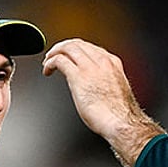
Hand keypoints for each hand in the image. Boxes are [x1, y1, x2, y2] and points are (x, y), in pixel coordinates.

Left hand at [42, 39, 163, 166]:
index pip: (90, 48)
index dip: (75, 49)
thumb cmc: (118, 115)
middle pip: (77, 44)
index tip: (68, 56)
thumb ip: (104, 84)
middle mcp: (102, 61)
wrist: (120, 122)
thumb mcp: (114, 92)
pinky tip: (47, 70)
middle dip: (62, 48)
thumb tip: (93, 89)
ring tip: (47, 61)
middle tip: (53, 56)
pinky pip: (60, 60)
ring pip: (68, 48)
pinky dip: (50, 63)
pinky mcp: (78, 76)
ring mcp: (90, 67)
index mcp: (112, 64)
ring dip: (54, 52)